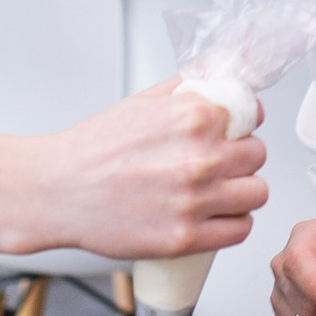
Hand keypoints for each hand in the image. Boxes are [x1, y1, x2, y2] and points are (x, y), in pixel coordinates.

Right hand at [45, 80, 265, 262]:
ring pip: (257, 194)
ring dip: (242, 192)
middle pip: (257, 156)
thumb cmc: (93, 149)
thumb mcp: (143, 101)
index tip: (232, 133)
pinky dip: (232, 223)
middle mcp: (200, 157)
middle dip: (241, 159)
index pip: (253, 116)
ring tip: (219, 192)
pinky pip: (241, 230)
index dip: (242, 125)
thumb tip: (222, 79)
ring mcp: (195, 200)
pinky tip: (214, 216)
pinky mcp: (186, 237)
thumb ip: (188, 88)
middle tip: (218, 165)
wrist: (57, 190)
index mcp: (193, 117)